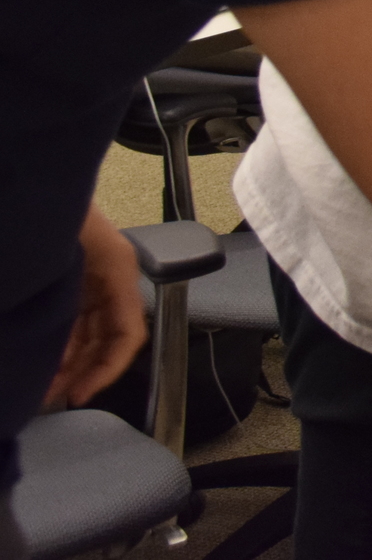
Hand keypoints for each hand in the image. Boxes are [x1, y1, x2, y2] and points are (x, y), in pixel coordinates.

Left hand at [45, 203, 145, 407]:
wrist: (38, 176)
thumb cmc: (56, 206)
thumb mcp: (69, 248)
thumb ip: (73, 295)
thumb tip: (69, 344)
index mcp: (117, 270)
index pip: (129, 332)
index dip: (108, 368)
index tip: (79, 394)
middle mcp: (108, 277)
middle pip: (108, 338)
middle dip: (84, 372)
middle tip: (52, 399)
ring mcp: (89, 278)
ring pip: (89, 333)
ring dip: (71, 364)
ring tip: (42, 388)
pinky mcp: (71, 279)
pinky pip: (72, 321)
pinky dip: (59, 345)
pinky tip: (39, 360)